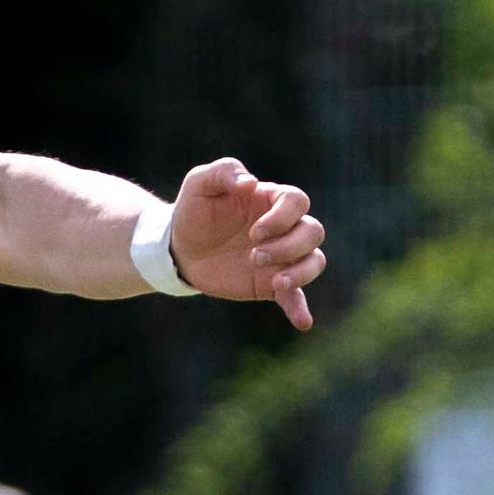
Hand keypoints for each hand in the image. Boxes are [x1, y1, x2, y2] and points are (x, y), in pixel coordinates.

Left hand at [168, 158, 325, 328]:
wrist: (179, 247)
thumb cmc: (193, 210)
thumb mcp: (200, 183)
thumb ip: (224, 172)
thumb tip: (249, 183)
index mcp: (272, 200)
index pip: (297, 202)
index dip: (282, 217)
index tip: (255, 232)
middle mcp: (285, 228)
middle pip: (312, 232)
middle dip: (289, 246)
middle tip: (254, 256)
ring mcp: (282, 257)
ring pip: (314, 261)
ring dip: (300, 272)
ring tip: (274, 282)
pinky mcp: (271, 284)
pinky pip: (296, 296)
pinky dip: (301, 309)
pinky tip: (303, 323)